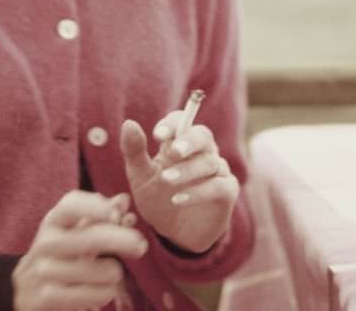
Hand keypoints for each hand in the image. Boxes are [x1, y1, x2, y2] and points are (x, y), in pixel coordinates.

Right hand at [12, 191, 147, 310]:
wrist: (22, 290)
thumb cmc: (57, 253)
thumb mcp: (69, 230)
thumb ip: (98, 214)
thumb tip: (124, 200)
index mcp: (53, 221)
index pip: (72, 205)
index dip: (96, 208)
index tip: (118, 213)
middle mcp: (46, 243)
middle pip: (93, 238)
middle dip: (123, 240)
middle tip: (141, 246)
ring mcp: (46, 272)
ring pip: (104, 270)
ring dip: (116, 273)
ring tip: (109, 274)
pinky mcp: (50, 298)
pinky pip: (98, 294)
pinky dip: (107, 292)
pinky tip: (102, 290)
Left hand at [120, 112, 239, 253]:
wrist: (172, 233)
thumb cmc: (156, 197)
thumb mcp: (140, 175)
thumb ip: (134, 151)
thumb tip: (129, 123)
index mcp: (179, 142)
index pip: (181, 121)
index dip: (172, 124)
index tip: (158, 135)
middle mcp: (202, 152)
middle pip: (203, 136)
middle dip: (189, 141)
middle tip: (173, 151)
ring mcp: (217, 171)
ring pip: (209, 162)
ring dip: (188, 170)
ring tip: (167, 180)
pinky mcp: (226, 193)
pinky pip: (219, 186)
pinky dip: (199, 192)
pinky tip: (178, 199)